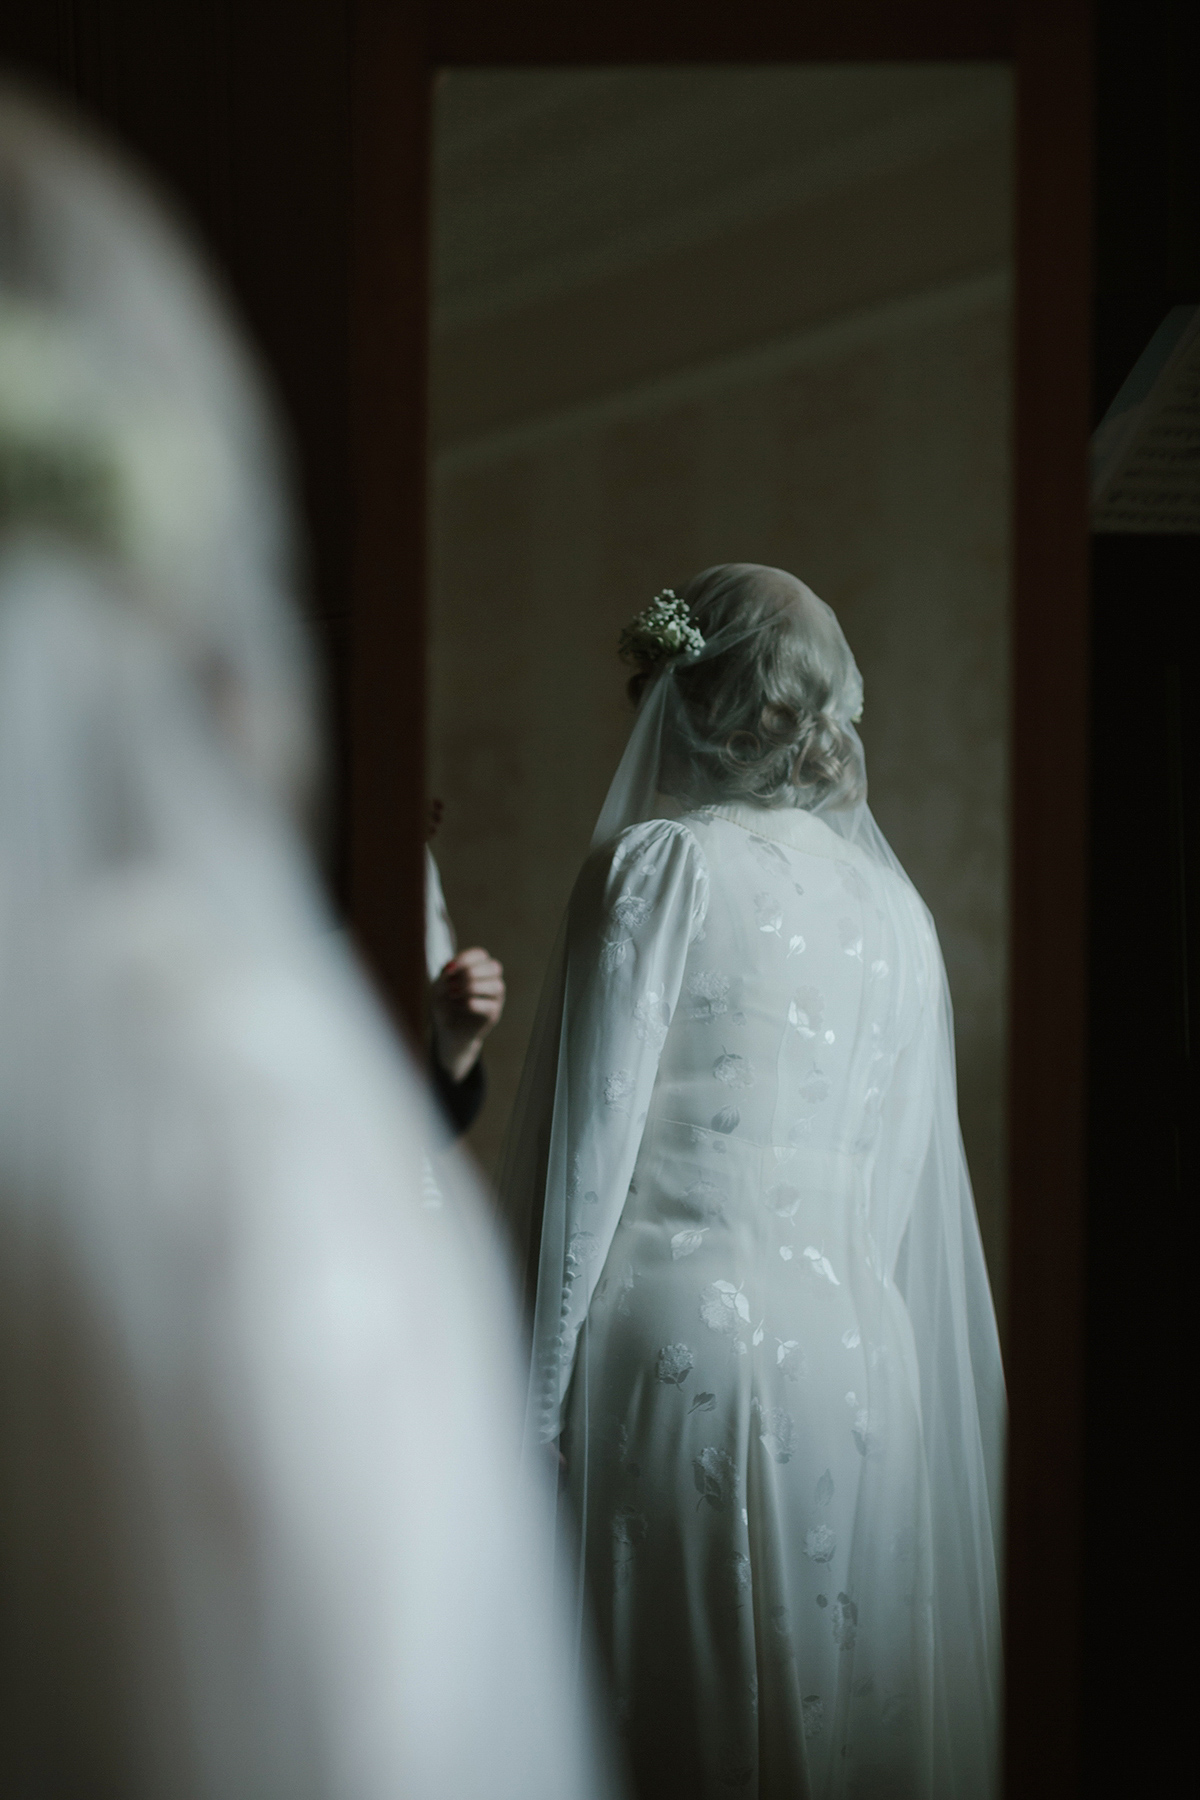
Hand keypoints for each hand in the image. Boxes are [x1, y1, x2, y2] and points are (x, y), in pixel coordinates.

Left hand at [431, 946, 505, 1084]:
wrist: (447, 1031)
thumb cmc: (444, 1005)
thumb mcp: (438, 989)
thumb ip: (444, 977)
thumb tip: (451, 967)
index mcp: (478, 969)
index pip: (481, 955)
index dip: (466, 958)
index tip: (449, 969)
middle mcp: (490, 981)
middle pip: (494, 967)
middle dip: (471, 972)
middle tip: (453, 983)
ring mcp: (495, 998)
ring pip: (497, 986)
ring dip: (472, 987)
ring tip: (454, 994)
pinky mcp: (493, 1014)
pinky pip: (489, 1006)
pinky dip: (470, 1003)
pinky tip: (457, 1005)